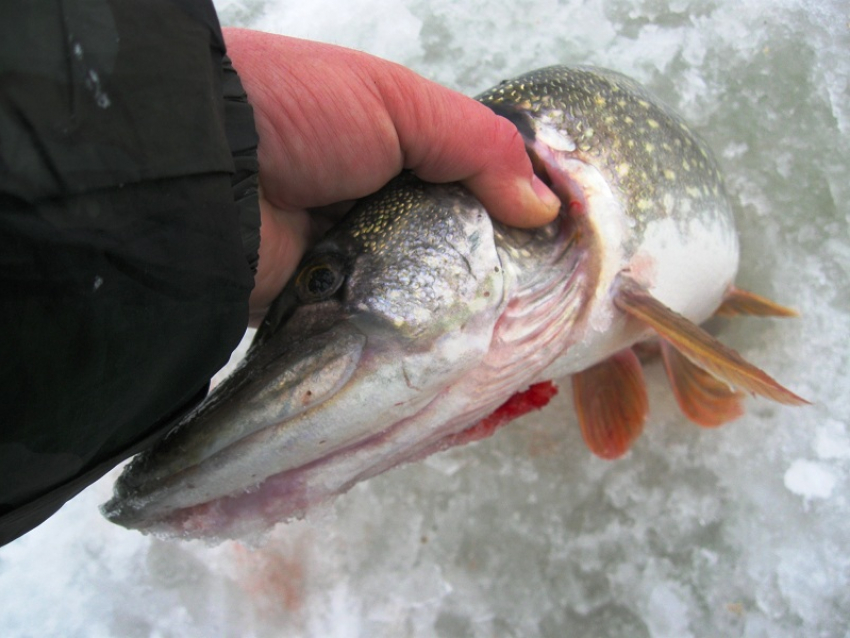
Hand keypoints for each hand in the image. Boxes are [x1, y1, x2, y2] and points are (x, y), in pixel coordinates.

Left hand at [224, 28, 560, 324]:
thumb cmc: (296, 113)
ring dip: (467, 322)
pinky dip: (422, 351)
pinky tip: (473, 368)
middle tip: (551, 313)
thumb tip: (545, 206)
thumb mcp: (398, 102)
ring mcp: (356, 267)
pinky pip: (385, 337)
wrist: (201, 174)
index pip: (471, 192)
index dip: (514, 219)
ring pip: (425, 301)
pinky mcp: (330, 314)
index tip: (562, 253)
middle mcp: (378, 212)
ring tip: (528, 350)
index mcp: (395, 157)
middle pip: (453, 252)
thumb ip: (478, 144)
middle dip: (497, 281)